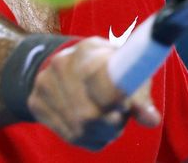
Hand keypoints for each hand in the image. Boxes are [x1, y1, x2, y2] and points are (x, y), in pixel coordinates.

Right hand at [27, 36, 160, 149]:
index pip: (98, 79)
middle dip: (112, 123)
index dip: (115, 99)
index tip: (126, 107)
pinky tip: (91, 125)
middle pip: (89, 114)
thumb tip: (152, 119)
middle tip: (120, 116)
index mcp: (87, 50)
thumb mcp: (128, 70)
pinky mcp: (35, 102)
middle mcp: (60, 64)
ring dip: (101, 133)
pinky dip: (87, 137)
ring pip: (79, 129)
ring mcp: (44, 83)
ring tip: (108, 119)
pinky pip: (69, 135)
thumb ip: (140, 92)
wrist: (68, 62)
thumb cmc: (109, 67)